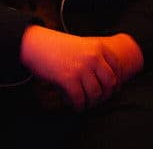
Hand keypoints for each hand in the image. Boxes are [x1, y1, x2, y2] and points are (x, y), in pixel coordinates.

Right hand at [20, 27, 134, 109]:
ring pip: (96, 93)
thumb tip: (104, 77)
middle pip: (109, 82)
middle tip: (99, 99)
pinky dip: (79, 106)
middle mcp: (93, 57)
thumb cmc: (57, 46)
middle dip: (106, 94)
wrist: (36, 45)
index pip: (116, 66)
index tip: (113, 89)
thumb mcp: (81, 45)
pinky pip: (80, 99)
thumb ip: (94, 56)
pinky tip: (76, 106)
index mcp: (98, 47)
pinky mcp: (69, 79)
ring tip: (86, 104)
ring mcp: (81, 69)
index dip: (116, 81)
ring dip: (91, 102)